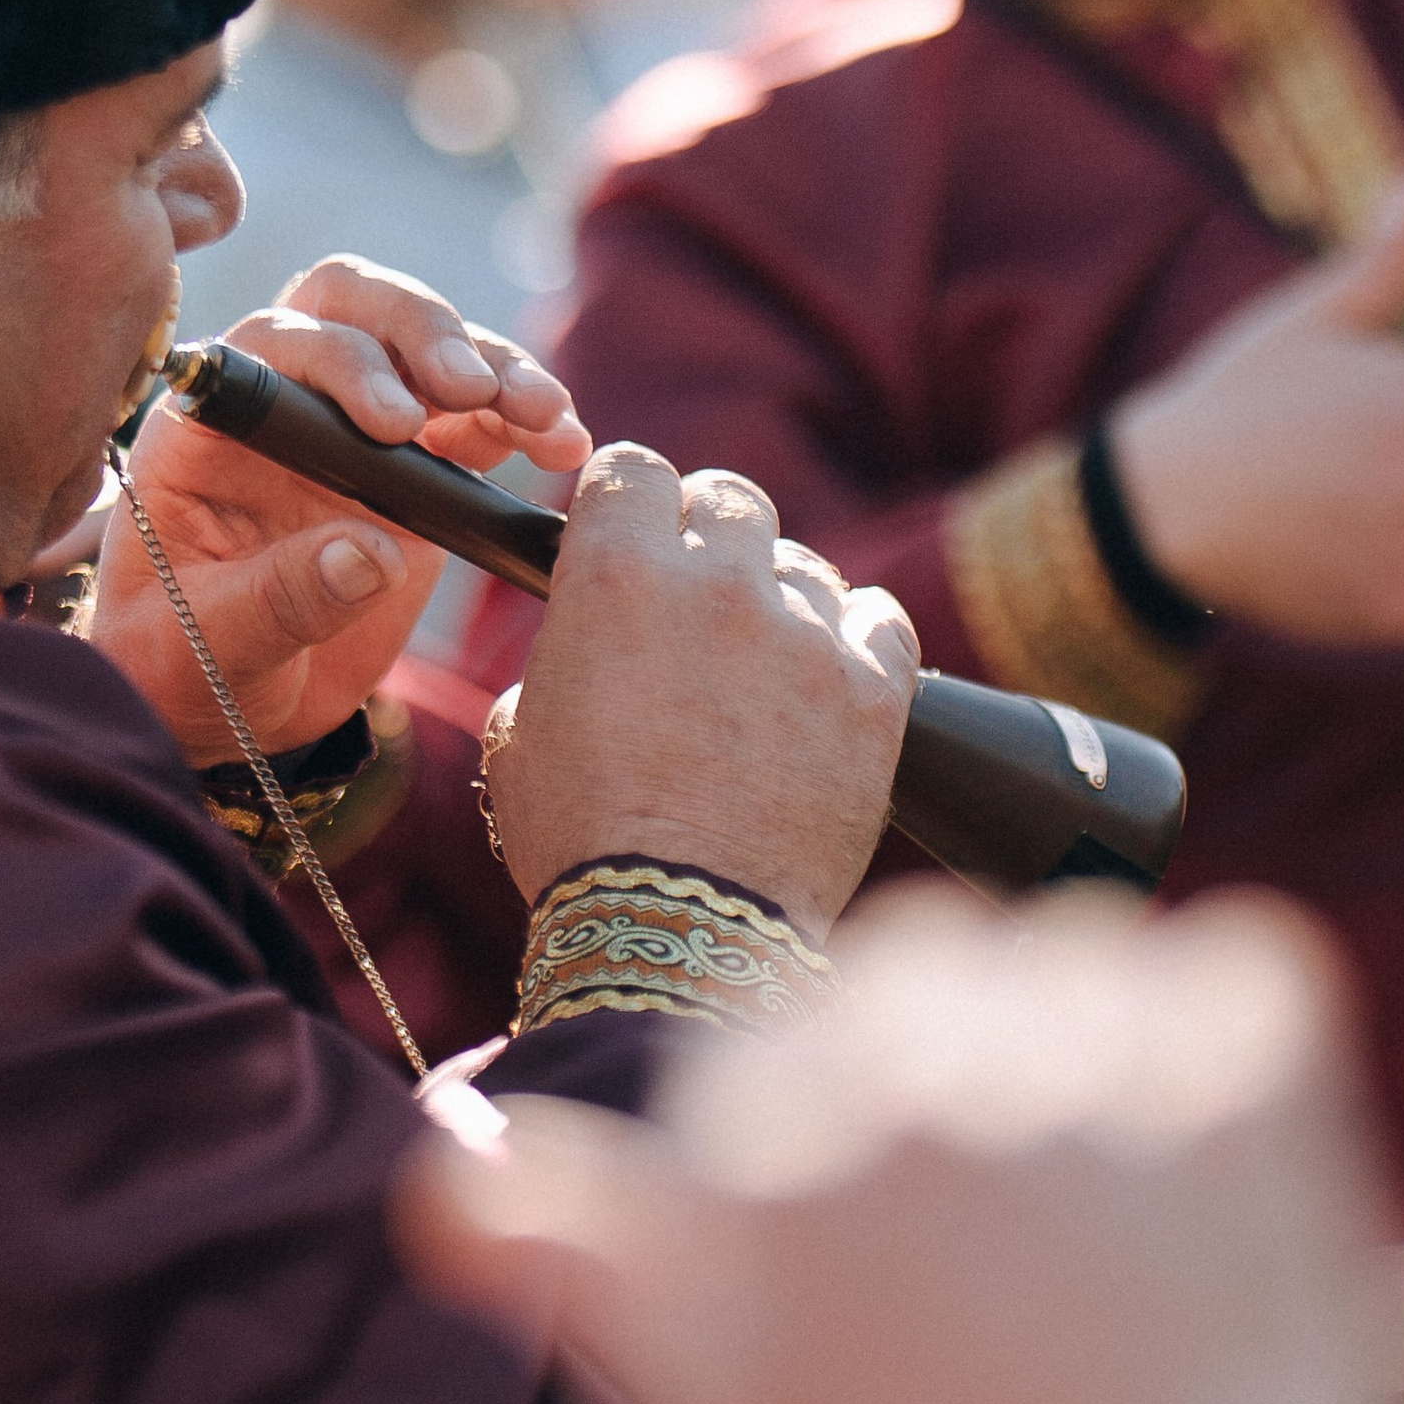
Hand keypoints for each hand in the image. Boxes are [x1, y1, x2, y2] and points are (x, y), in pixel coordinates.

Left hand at [90, 257, 589, 759]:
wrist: (229, 700)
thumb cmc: (185, 666)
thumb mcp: (208, 647)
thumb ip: (278, 601)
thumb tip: (373, 556)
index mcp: (210, 424)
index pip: (273, 345)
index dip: (340, 363)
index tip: (397, 427)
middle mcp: (282, 399)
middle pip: (353, 304)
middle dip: (422, 329)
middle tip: (473, 391)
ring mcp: (354, 422)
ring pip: (426, 344)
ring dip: (493, 366)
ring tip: (545, 418)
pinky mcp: (417, 461)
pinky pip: (474, 413)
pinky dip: (521, 417)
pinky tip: (563, 441)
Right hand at [405, 889, 1403, 1403]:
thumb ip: (583, 1274)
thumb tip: (456, 1170)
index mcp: (747, 1160)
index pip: (760, 1054)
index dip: (821, 1154)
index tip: (888, 1264)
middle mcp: (889, 1076)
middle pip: (902, 974)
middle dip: (949, 1077)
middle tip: (1019, 1255)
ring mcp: (1077, 1049)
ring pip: (1061, 955)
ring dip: (1089, 1052)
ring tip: (1130, 1231)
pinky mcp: (1244, 1046)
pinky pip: (1232, 970)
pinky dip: (1240, 1061)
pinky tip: (1235, 1206)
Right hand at [483, 448, 917, 938]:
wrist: (681, 933)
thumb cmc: (584, 844)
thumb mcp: (524, 733)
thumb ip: (562, 654)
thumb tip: (589, 636)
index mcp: (616, 578)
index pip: (632, 470)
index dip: (629, 499)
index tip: (633, 527)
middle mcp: (719, 585)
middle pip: (730, 499)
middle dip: (711, 536)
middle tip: (702, 594)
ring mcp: (806, 636)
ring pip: (806, 566)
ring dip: (782, 601)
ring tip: (762, 669)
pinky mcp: (876, 693)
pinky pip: (880, 622)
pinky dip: (857, 641)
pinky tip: (830, 679)